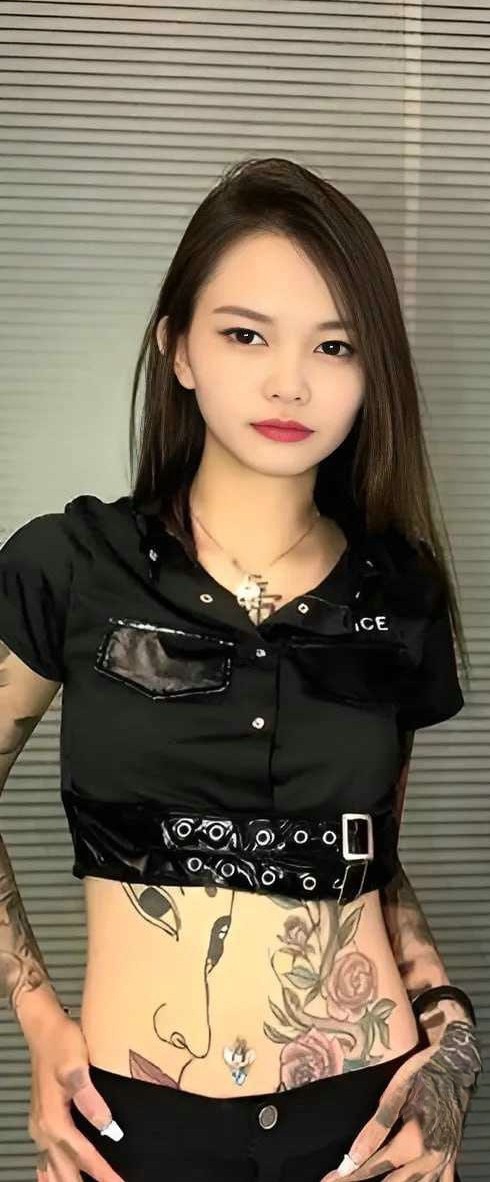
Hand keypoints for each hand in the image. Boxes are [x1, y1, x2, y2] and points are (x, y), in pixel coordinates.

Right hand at [26, 1006, 125, 1181]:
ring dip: (67, 1181)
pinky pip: (46, 1157)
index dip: (102, 1173)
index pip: (82, 1156)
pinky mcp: (42, 1120)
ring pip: (52, 1168)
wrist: (43, 1027)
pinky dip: (53, 1172)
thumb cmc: (60, 1042)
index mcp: (54, 1119)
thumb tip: (106, 1126)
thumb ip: (90, 1098)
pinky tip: (56, 1176)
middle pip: (65, 1171)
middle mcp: (44, 1129)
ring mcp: (40, 1126)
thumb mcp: (76, 1065)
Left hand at [319, 1019, 481, 1181]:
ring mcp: (444, 1159)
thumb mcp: (397, 1092)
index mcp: (413, 1142)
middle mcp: (430, 1157)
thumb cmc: (423, 1071)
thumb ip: (376, 1127)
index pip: (375, 1166)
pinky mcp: (452, 1155)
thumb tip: (354, 1155)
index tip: (332, 1180)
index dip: (351, 1174)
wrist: (456, 1062)